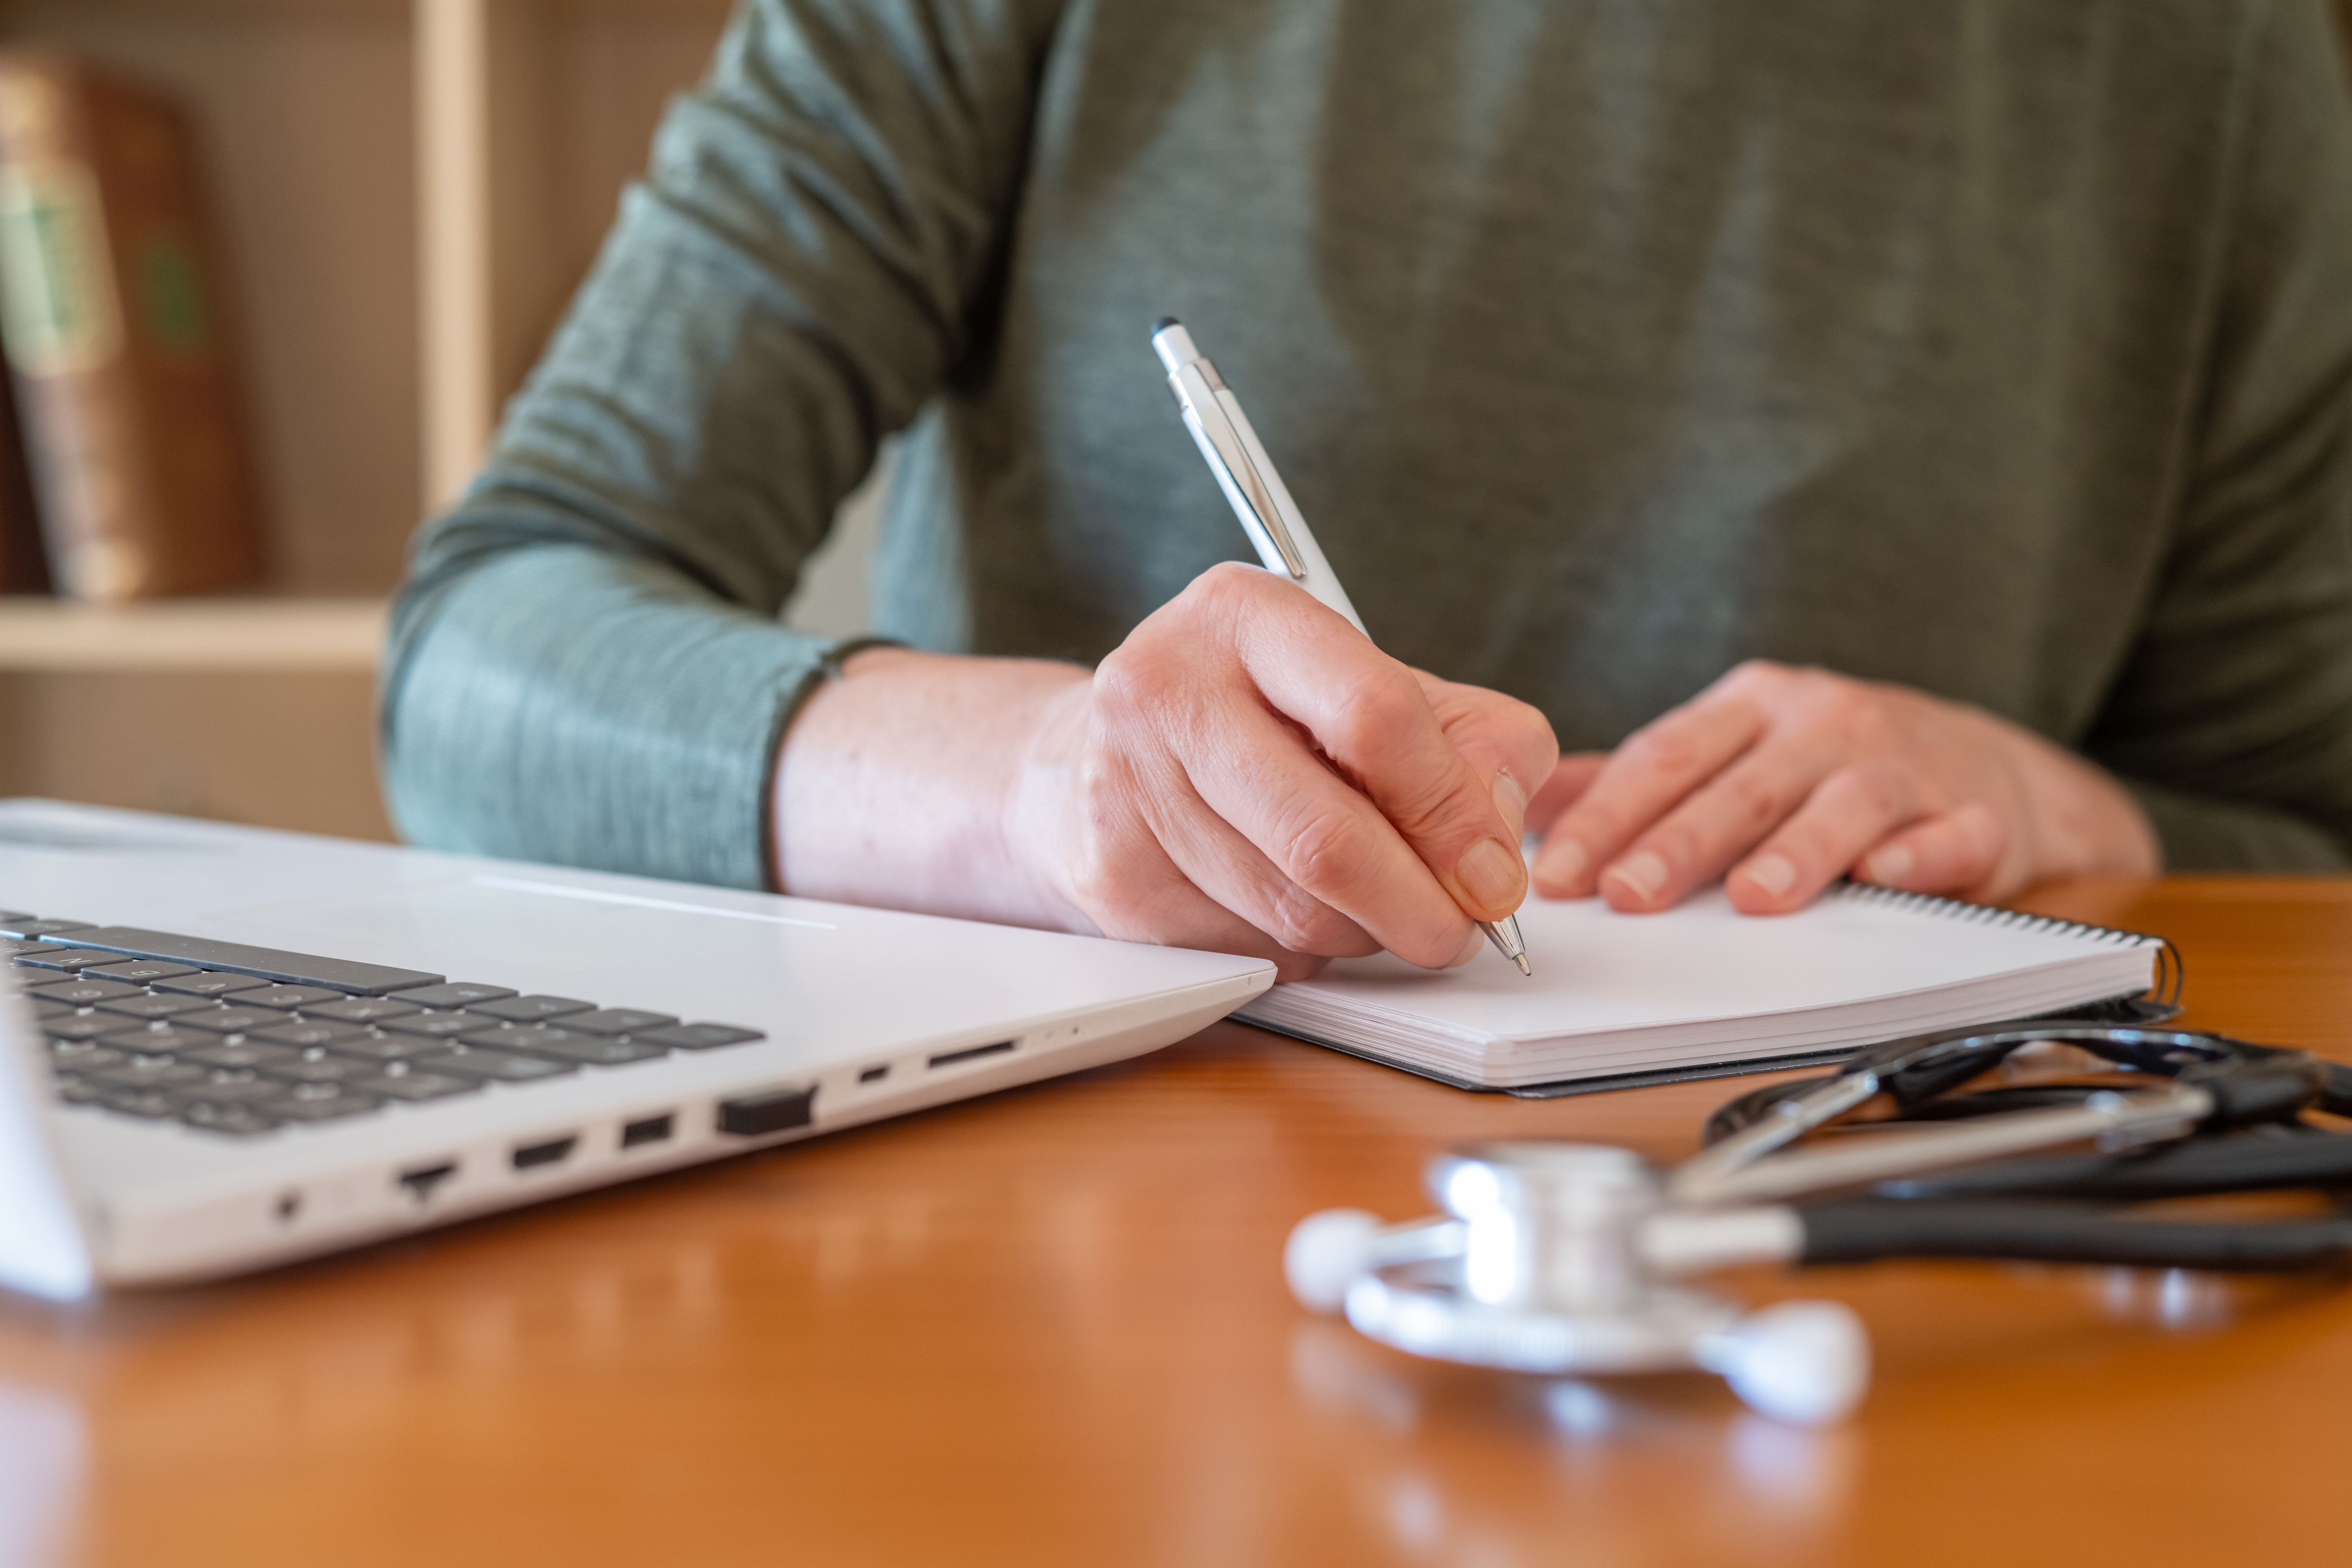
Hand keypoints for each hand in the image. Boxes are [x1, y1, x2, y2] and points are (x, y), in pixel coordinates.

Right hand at [1011, 564, 1556, 978]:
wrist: (1107, 753)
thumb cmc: (1269, 717)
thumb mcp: (1386, 685)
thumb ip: (1478, 743)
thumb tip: (1495, 844)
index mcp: (1244, 614)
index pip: (1373, 716)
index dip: (1452, 811)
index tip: (1494, 870)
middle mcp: (1166, 689)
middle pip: (1324, 838)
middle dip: (1418, 906)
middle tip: (1461, 930)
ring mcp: (1126, 788)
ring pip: (1291, 912)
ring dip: (1363, 932)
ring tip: (1375, 903)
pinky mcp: (1114, 880)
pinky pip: (1248, 950)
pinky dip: (1302, 951)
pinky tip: (1298, 906)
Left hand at [1525, 660, 2158, 914]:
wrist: (1984, 765)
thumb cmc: (1830, 762)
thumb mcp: (1732, 747)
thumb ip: (1636, 777)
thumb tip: (1531, 800)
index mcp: (1753, 707)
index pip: (1664, 758)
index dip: (1607, 816)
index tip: (1557, 873)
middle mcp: (1823, 725)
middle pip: (1740, 787)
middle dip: (1679, 843)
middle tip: (1626, 894)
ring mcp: (1905, 765)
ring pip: (1844, 806)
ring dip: (1796, 852)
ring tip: (1752, 898)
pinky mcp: (1979, 812)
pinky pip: (1953, 833)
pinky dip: (1921, 856)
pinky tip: (1885, 877)